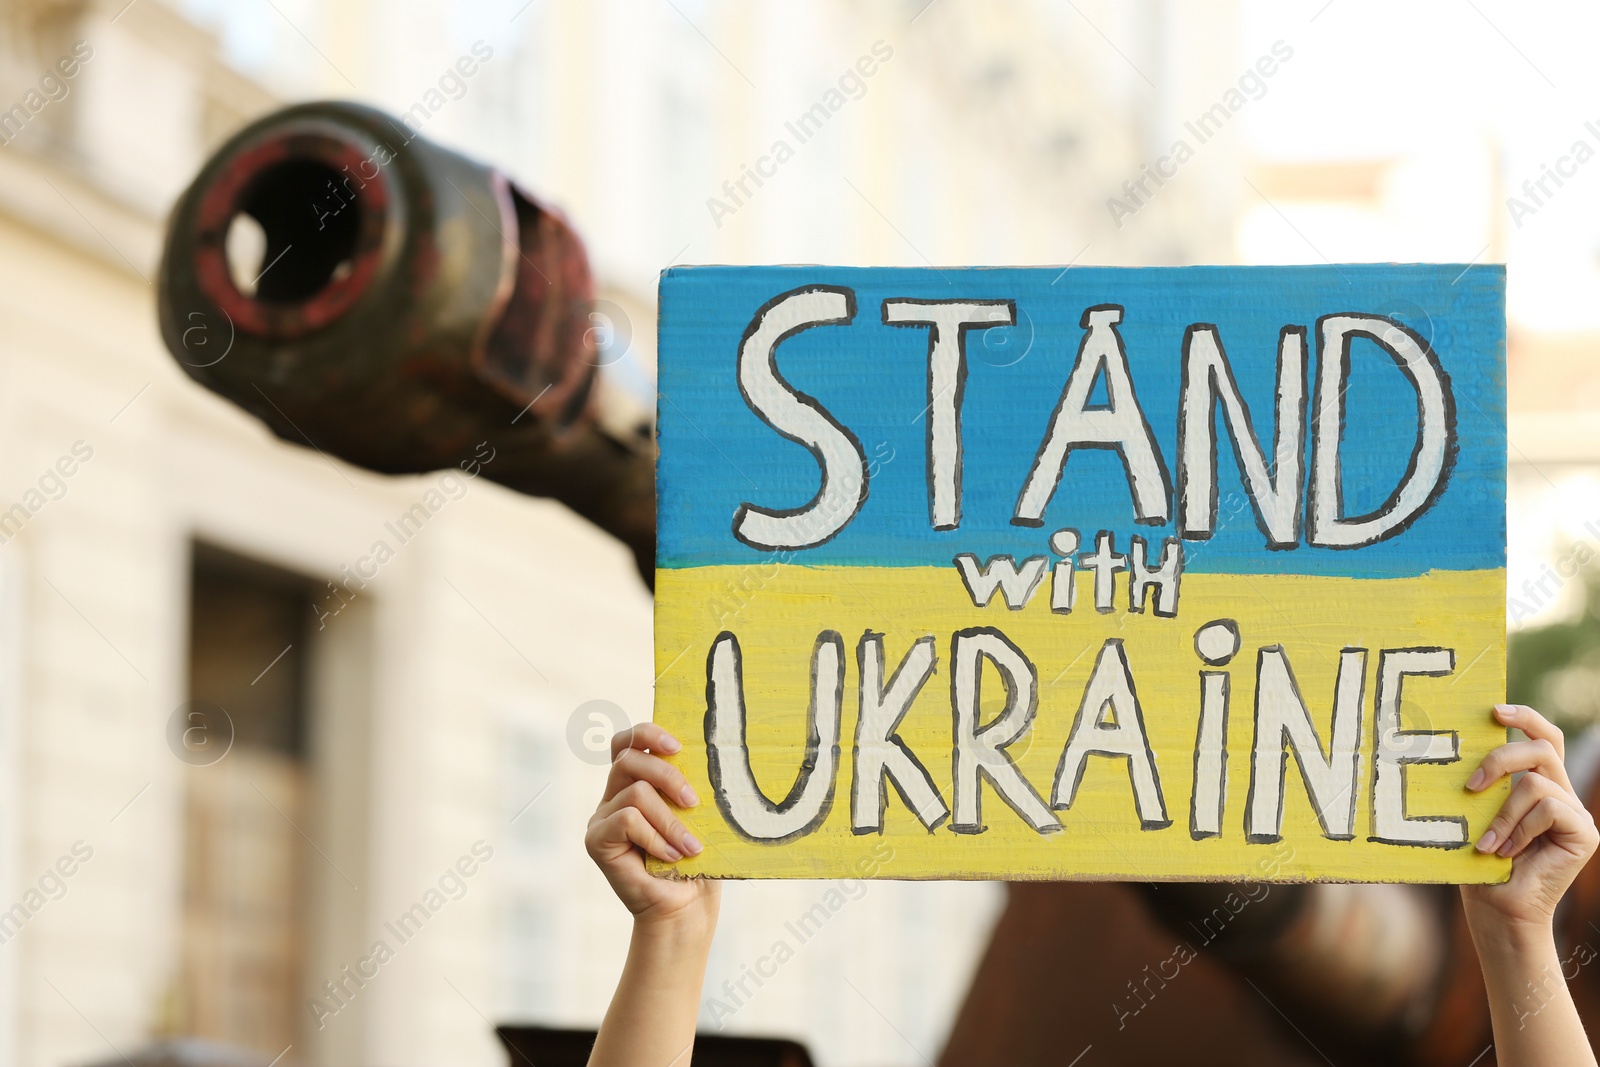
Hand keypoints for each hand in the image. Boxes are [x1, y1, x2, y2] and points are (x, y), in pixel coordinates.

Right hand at [585, 724, 719, 934]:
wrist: (685, 907)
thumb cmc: (697, 861)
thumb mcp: (698, 816)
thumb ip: (689, 786)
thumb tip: (706, 756)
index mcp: (637, 783)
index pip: (628, 742)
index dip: (648, 733)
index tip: (679, 746)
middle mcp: (614, 795)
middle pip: (629, 758)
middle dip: (667, 775)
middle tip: (693, 802)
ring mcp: (602, 817)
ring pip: (635, 792)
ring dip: (670, 820)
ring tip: (690, 846)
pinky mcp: (596, 841)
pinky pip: (626, 820)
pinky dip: (655, 837)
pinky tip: (671, 856)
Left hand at [1461, 704, 1597, 931]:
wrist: (1497, 908)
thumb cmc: (1476, 861)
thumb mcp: (1474, 813)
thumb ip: (1481, 783)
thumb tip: (1454, 745)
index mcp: (1538, 783)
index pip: (1544, 737)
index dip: (1525, 717)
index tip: (1494, 710)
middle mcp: (1562, 793)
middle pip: (1541, 748)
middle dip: (1500, 759)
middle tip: (1471, 787)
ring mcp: (1576, 812)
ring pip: (1536, 782)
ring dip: (1503, 812)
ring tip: (1488, 842)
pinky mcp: (1584, 833)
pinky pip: (1549, 808)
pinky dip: (1520, 828)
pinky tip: (1506, 852)